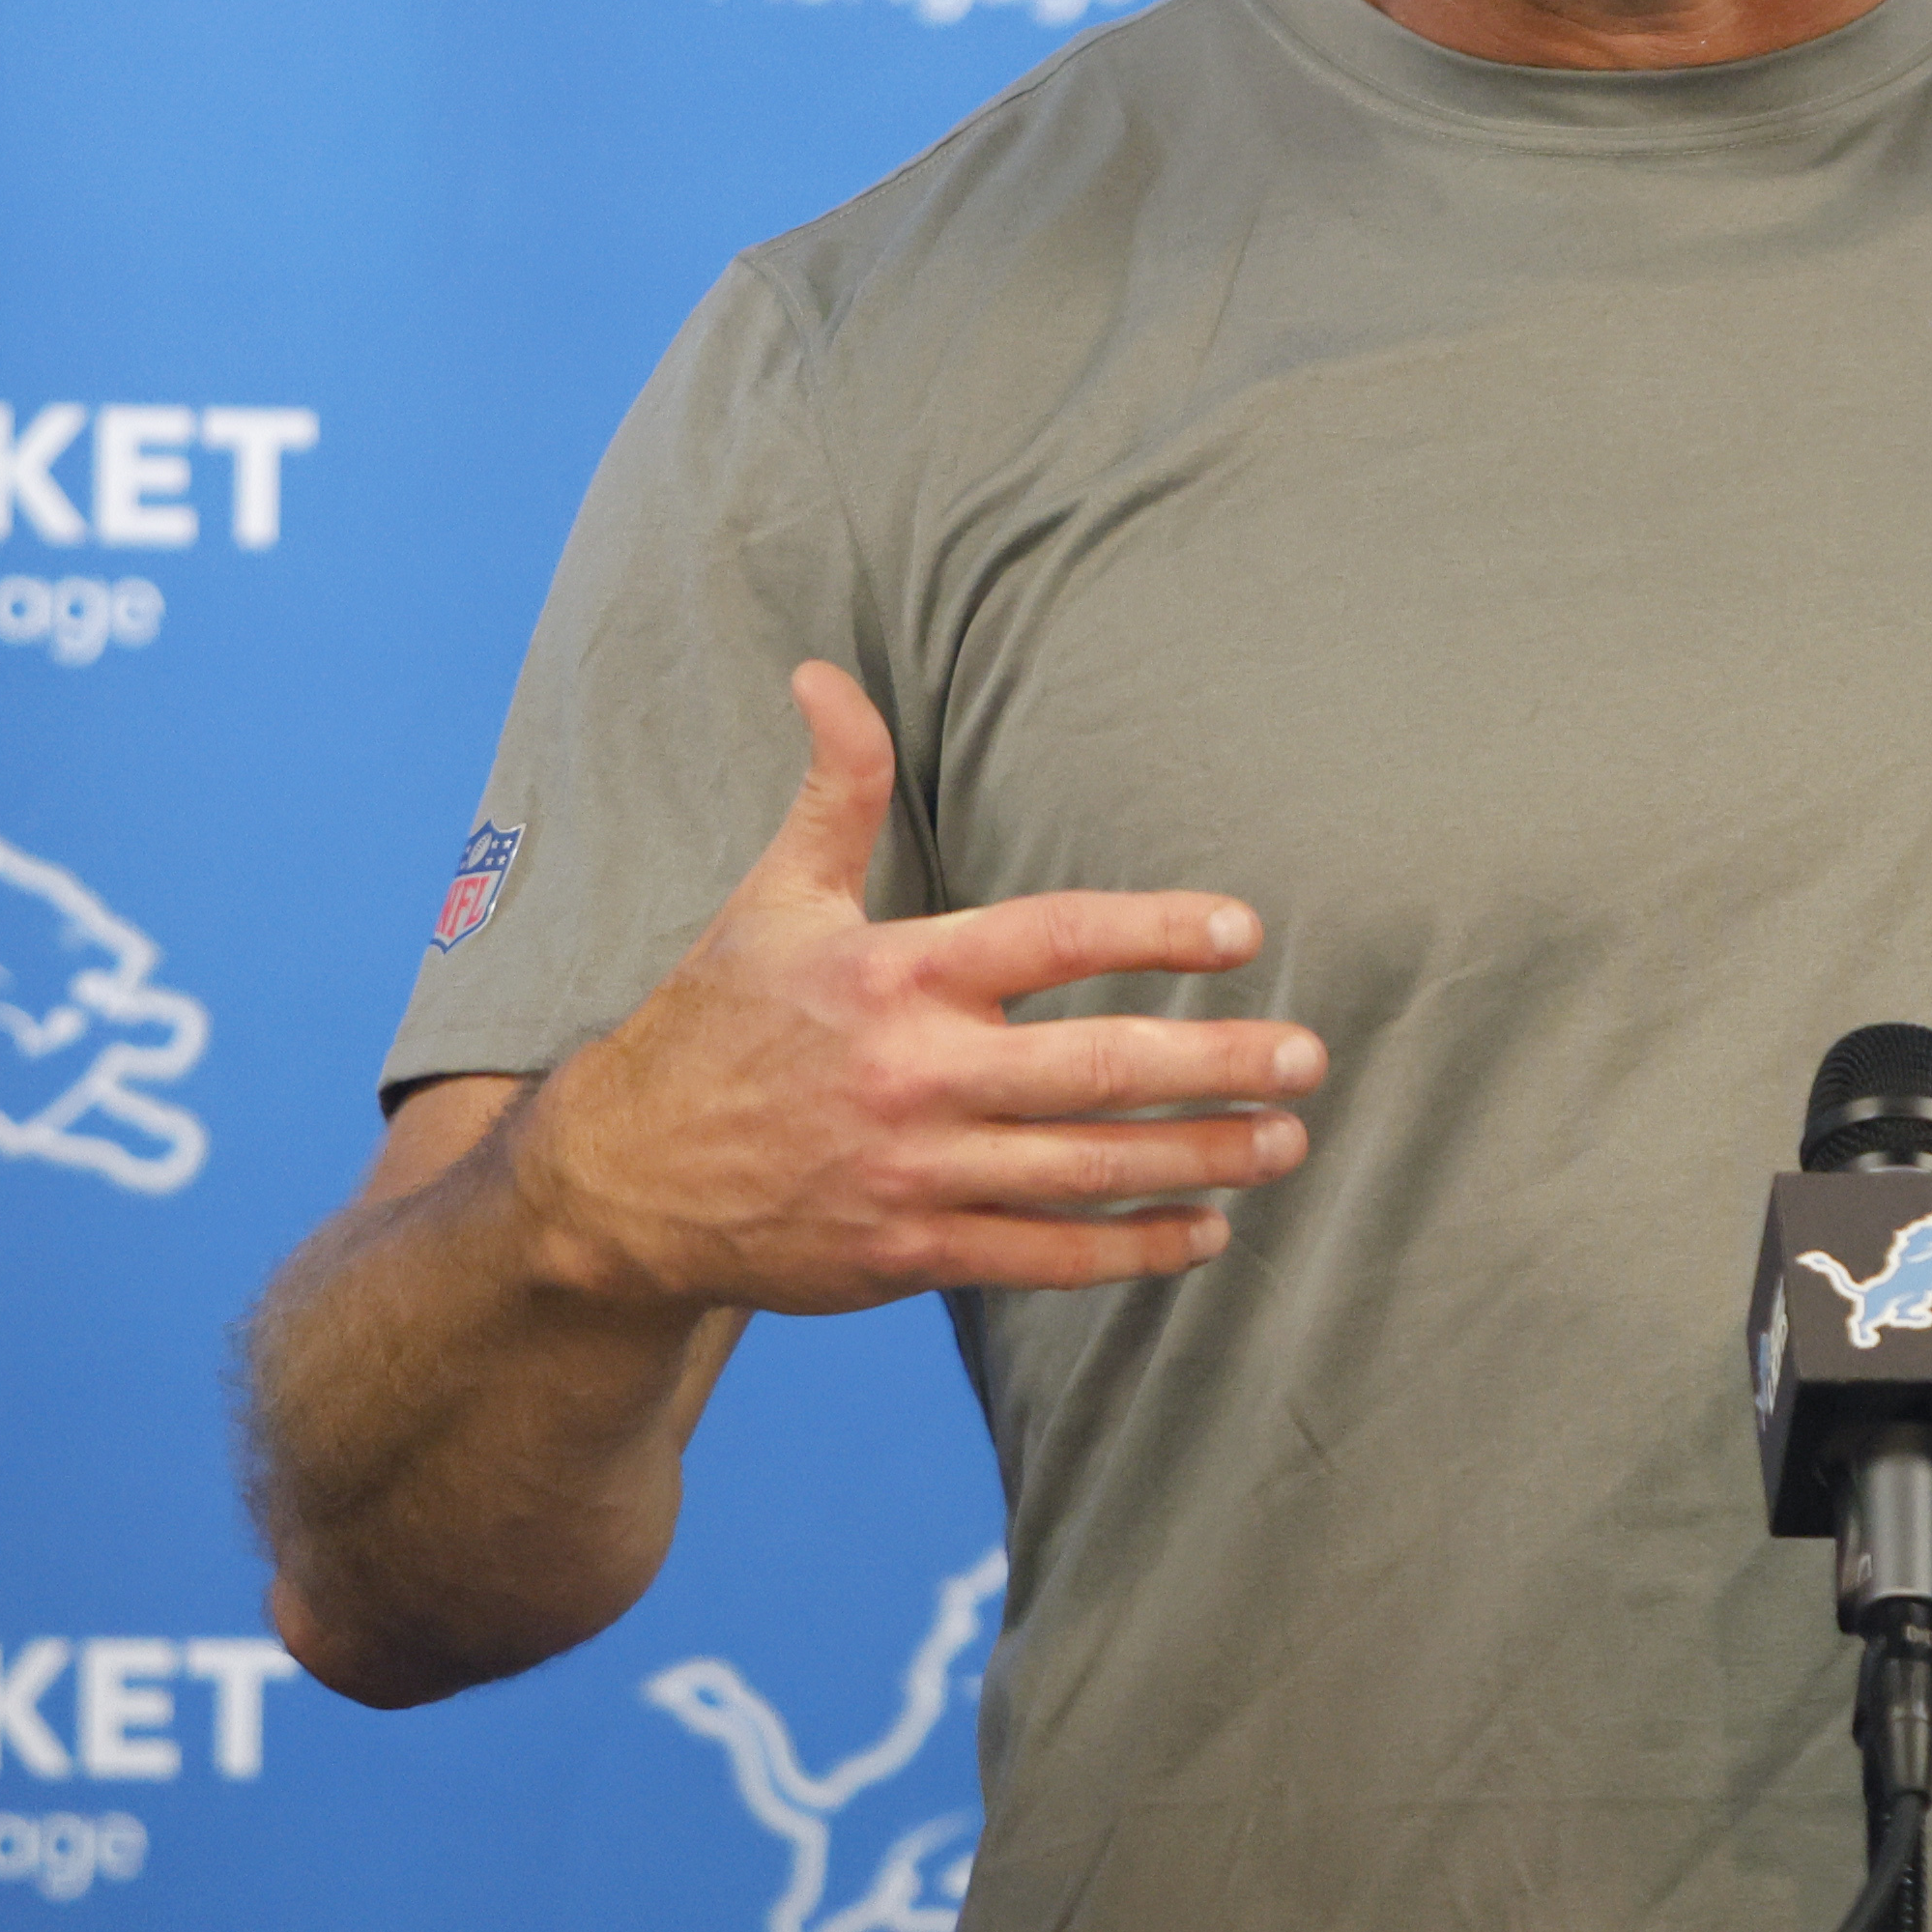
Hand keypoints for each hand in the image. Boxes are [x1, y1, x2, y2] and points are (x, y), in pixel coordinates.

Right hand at [506, 662, 1317, 1314]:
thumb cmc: (718, 1023)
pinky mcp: (909, 1256)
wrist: (622, 1184)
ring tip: (1286, 1140)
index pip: (1052, 940)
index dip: (1153, 932)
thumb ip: (837, 790)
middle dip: (1216, 1063)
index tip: (1242, 933)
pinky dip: (1132, 1247)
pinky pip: (1044, 1257)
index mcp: (896, 974)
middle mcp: (914, 1074)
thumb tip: (826, 674)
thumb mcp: (773, 898)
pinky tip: (1204, 1229)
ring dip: (1199, 1157)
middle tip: (1310, 1055)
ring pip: (1087, 1169)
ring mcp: (916, 1173)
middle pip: (1097, 1067)